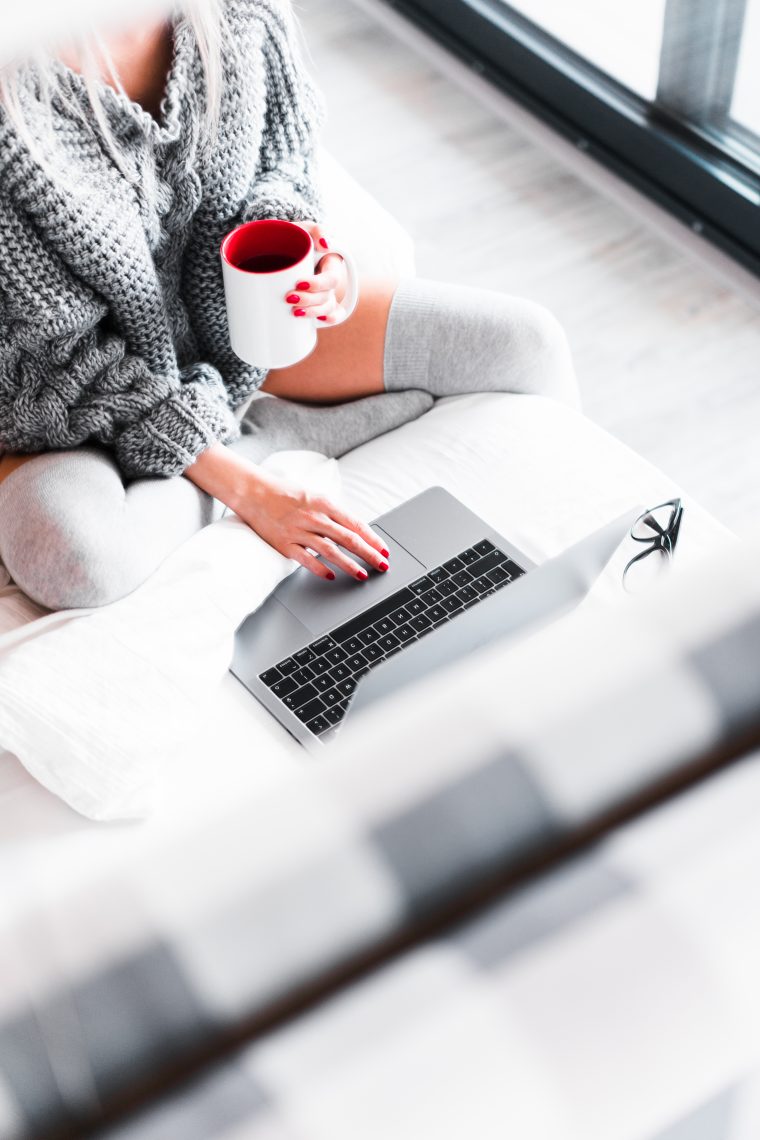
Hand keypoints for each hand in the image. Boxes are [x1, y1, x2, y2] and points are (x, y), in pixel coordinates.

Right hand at [236, 466, 389, 580]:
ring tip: (362, 574)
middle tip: (382, 565)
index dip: (373, 539)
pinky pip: (306, 558)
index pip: (355, 524)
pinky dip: (320, 568)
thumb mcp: (316, 496)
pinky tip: (331, 576)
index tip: (384, 550)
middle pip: (348, 538)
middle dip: (369, 554)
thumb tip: (356, 530)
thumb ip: (334, 513)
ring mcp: (299, 531)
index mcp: (325, 503)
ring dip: (349, 564)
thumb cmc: (288, 494)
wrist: (255, 493)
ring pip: (330, 550)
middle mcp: (314, 517)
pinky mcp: (285, 544)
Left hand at [285, 221, 349, 326]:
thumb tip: (325, 245)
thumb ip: (316, 229)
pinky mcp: (313, 303)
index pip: (332, 279)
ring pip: (327, 309)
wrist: (275, 245)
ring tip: (295, 312)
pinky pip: (329, 316)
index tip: (298, 284)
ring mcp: (323, 294)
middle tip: (288, 297)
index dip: (318, 285)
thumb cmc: (290, 235)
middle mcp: (329, 281)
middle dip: (309, 301)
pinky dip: (329, 320)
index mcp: (331, 264)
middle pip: (327, 297)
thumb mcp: (302, 228)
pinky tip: (319, 322)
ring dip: (313, 313)